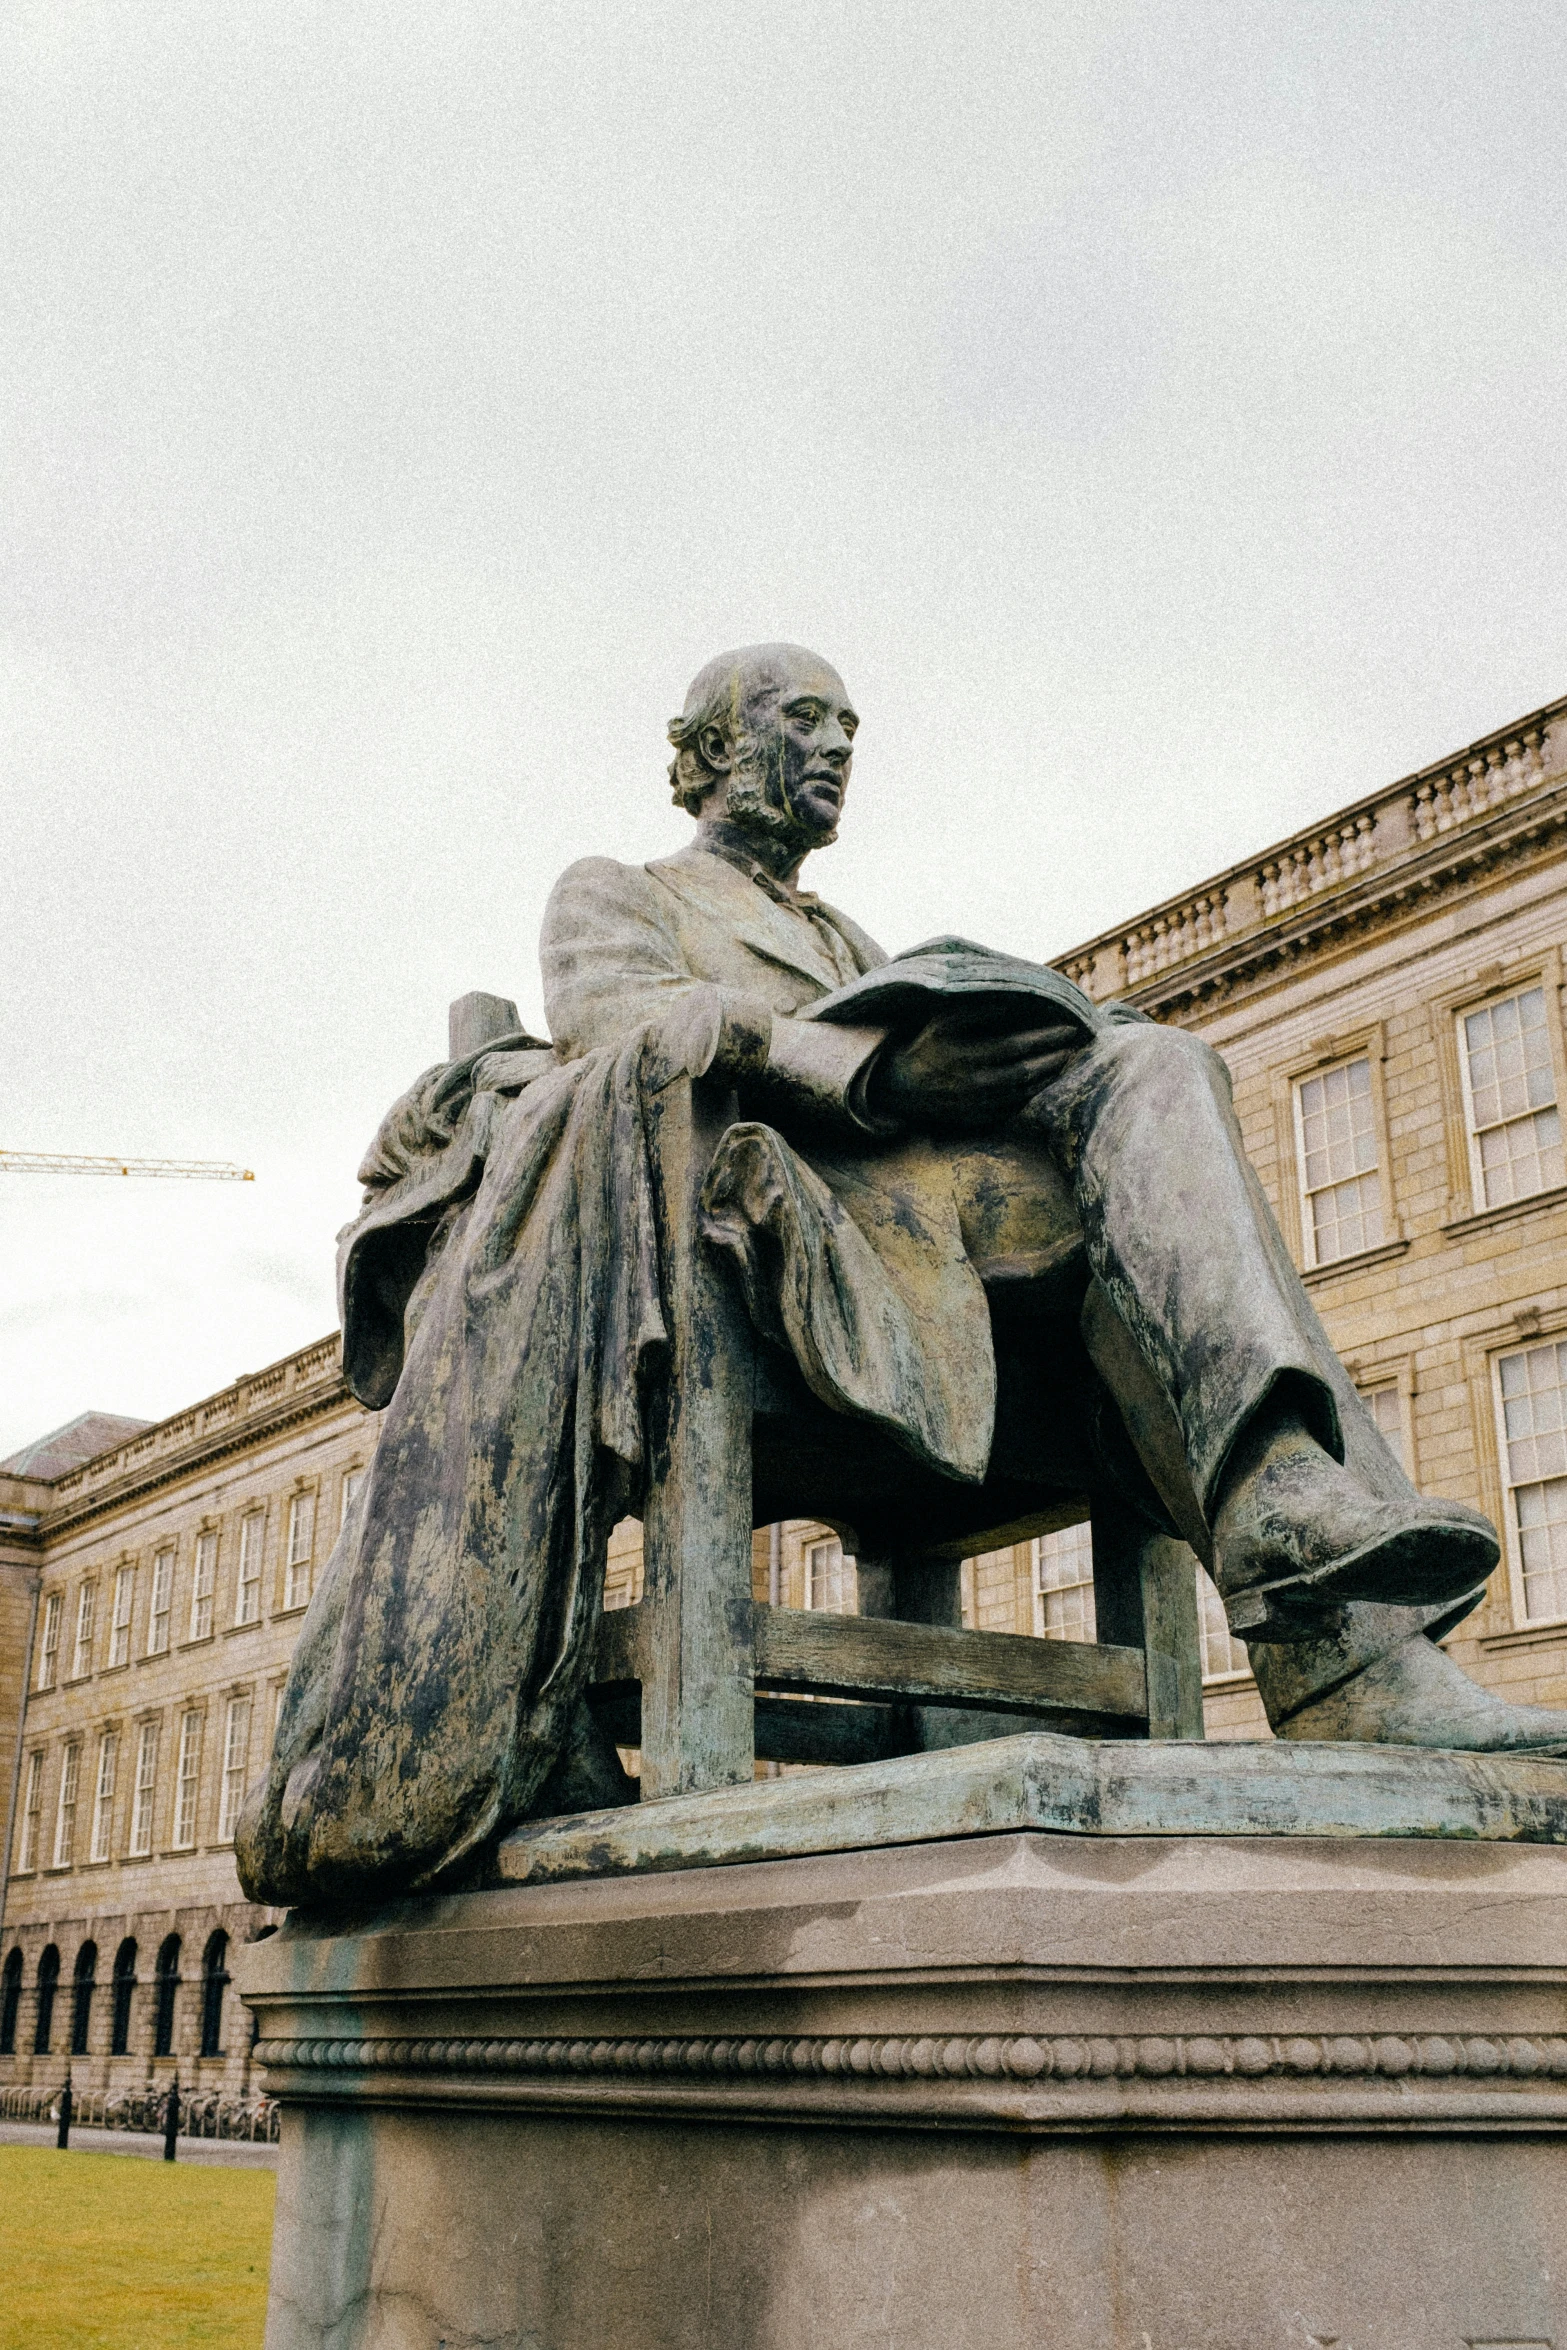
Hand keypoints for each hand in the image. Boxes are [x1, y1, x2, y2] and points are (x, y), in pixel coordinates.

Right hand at [871, 1007, 1083, 1132]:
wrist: (900, 1087)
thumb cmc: (926, 1045)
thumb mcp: (944, 1020)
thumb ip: (978, 1010)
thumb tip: (1014, 1002)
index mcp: (967, 1056)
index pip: (1017, 1045)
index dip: (1045, 1037)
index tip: (1068, 1027)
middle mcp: (974, 1084)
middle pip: (1026, 1071)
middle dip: (1054, 1056)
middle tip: (1075, 1043)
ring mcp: (977, 1106)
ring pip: (1024, 1092)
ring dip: (1049, 1075)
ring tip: (1064, 1059)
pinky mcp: (978, 1121)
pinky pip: (1014, 1108)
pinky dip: (1033, 1093)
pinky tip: (1044, 1080)